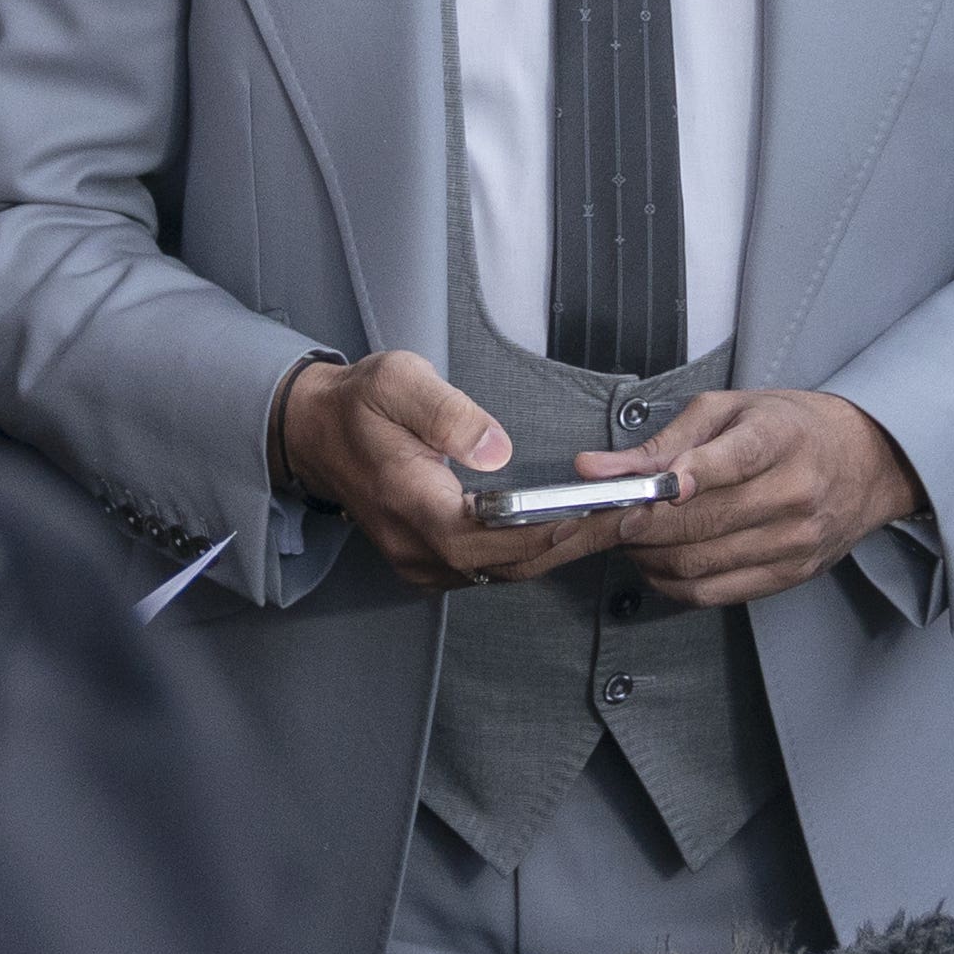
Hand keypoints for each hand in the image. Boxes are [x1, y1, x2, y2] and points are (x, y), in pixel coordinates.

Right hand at [280, 349, 634, 595]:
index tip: (600, 511)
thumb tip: (498, 448)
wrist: (315, 434)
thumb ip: (446, 412)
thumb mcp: (396, 382)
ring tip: (625, 520)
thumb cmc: (359, 404)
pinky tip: (579, 528)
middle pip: (511, 562)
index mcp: (409, 502)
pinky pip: (497, 570)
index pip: (487, 533)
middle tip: (639, 512)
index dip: (546, 528)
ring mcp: (423, 563)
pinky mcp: (433, 564)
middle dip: (579, 539)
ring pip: (509, 572)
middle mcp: (416, 547)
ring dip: (568, 548)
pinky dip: (542, 552)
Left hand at [593, 389, 925, 610]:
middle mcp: (793, 493)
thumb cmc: (792, 429)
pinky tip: (658, 561)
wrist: (867, 460)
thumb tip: (594, 469)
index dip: (680, 479)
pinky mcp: (789, 575)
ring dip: (647, 555)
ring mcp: (794, 541)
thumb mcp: (730, 411)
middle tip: (602, 518)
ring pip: (696, 563)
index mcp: (780, 438)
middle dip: (635, 526)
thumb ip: (661, 441)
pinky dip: (670, 582)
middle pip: (697, 523)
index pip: (729, 462)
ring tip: (633, 534)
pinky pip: (712, 593)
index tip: (637, 492)